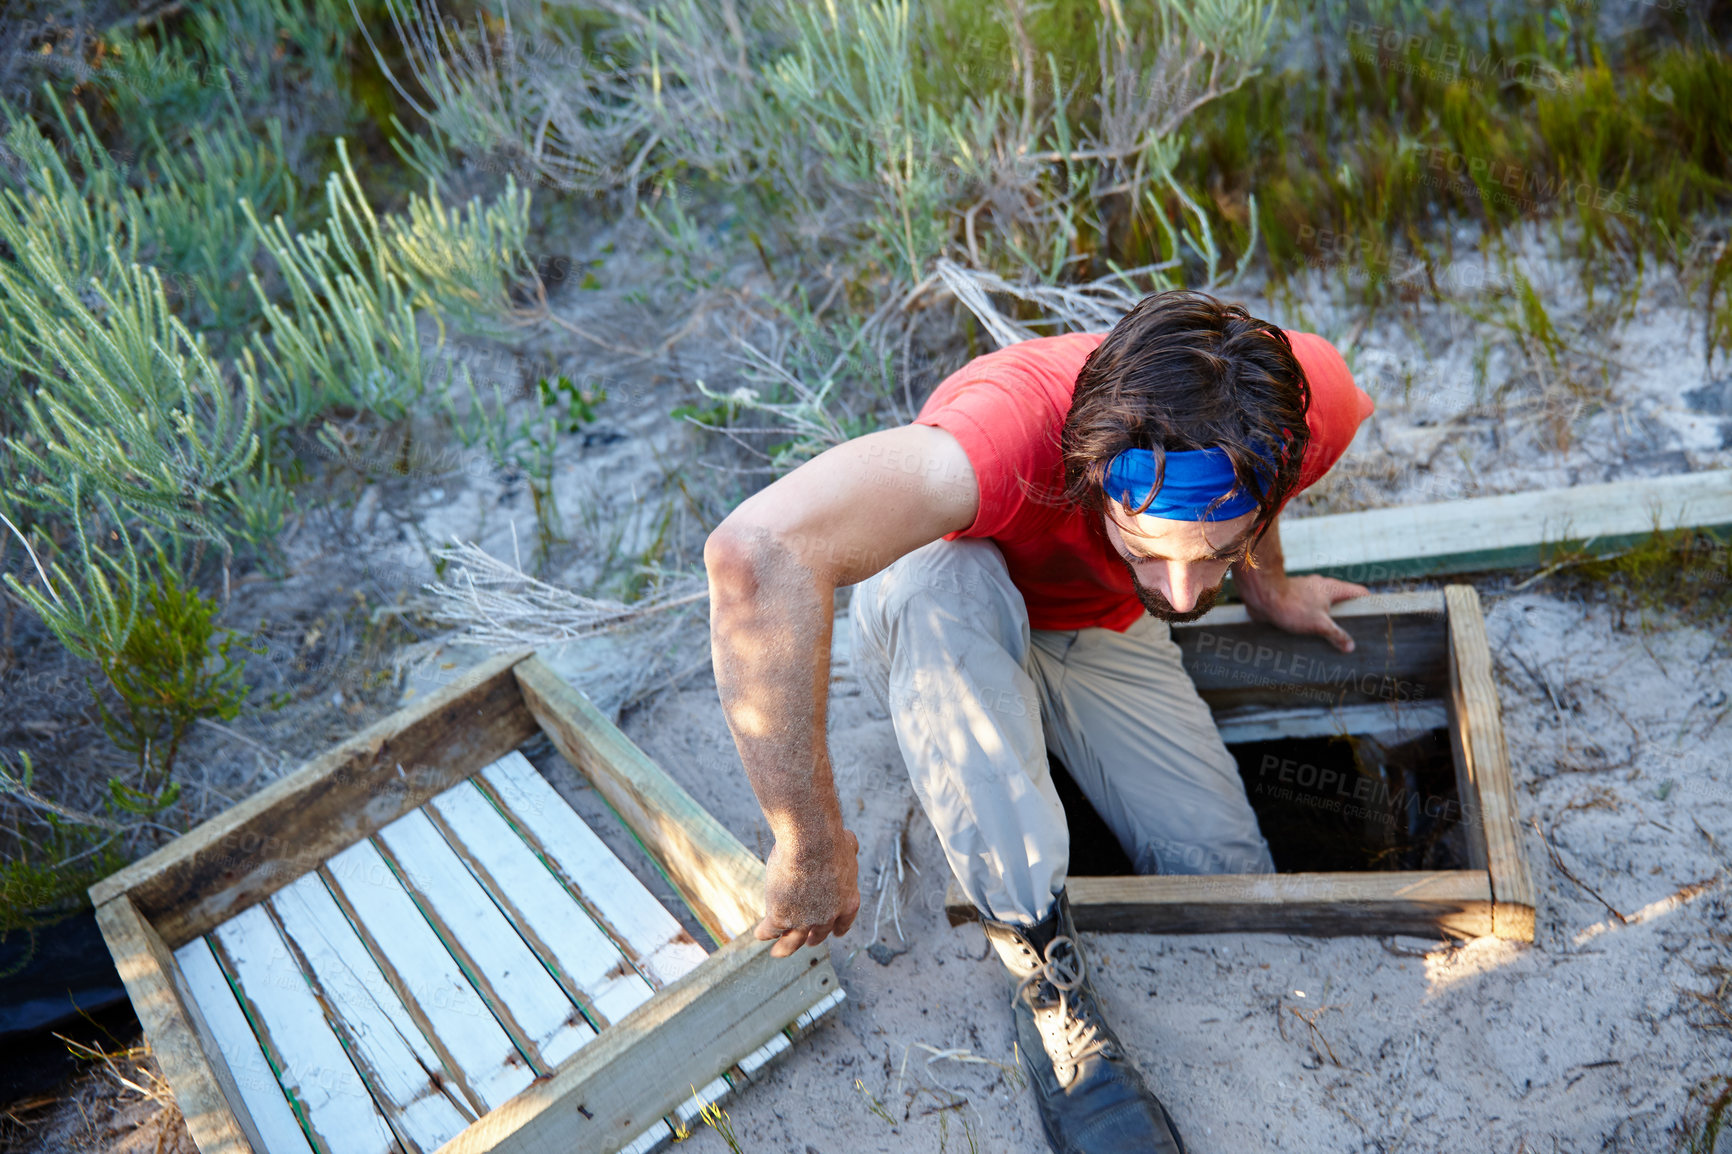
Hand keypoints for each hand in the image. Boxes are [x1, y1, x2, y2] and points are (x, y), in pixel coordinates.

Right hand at [755, 827, 860, 957]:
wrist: (810, 843)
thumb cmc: (829, 838)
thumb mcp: (847, 845)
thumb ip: (848, 850)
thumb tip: (849, 843)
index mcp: (848, 901)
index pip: (844, 923)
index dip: (837, 929)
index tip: (834, 933)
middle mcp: (828, 917)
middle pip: (819, 935)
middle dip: (813, 939)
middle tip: (808, 942)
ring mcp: (804, 920)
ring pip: (792, 943)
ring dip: (785, 948)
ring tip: (778, 953)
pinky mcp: (780, 917)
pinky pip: (770, 930)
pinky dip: (764, 933)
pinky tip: (760, 934)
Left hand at [1243, 575, 1369, 652]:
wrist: (1262, 596)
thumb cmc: (1292, 606)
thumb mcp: (1319, 624)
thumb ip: (1336, 635)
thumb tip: (1350, 646)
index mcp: (1332, 588)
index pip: (1359, 593)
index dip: (1369, 603)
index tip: (1375, 617)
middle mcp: (1321, 588)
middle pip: (1341, 602)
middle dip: (1347, 617)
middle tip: (1354, 635)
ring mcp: (1306, 593)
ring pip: (1323, 608)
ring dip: (1327, 621)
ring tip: (1333, 640)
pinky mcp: (1293, 600)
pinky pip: (1307, 612)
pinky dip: (1311, 622)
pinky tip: (1311, 636)